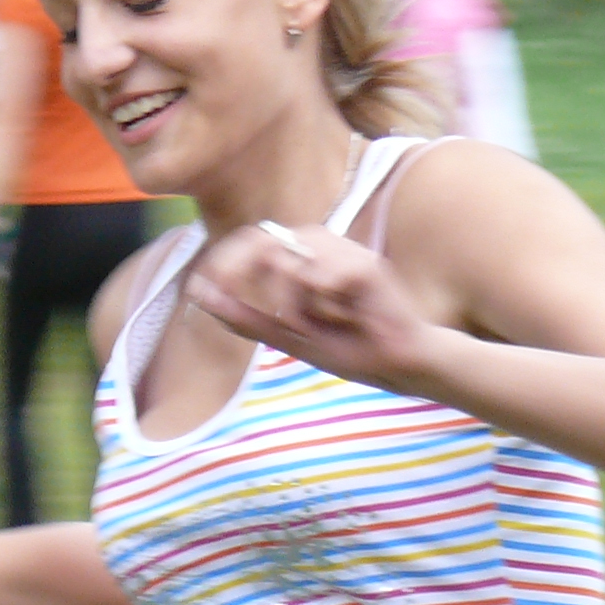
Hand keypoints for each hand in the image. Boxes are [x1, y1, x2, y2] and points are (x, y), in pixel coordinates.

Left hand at [188, 221, 443, 396]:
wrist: (405, 366)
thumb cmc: (354, 349)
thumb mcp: (289, 337)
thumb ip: (246, 316)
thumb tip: (198, 294)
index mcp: (304, 258)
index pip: (253, 239)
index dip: (224, 259)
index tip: (201, 285)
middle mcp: (324, 247)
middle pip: (265, 238)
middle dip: (245, 273)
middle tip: (245, 303)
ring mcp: (345, 252)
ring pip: (290, 259)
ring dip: (290, 300)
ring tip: (312, 325)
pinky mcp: (366, 264)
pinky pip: (319, 274)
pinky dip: (319, 302)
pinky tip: (342, 318)